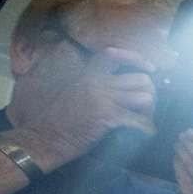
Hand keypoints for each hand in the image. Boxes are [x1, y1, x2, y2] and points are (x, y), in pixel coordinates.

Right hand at [10, 62, 156, 169]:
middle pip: (140, 79)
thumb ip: (90, 86)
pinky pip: (140, 121)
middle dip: (149, 94)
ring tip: (142, 121)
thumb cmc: (55, 121)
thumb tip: (113, 90)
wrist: (43, 139)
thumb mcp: (71, 93)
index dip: (135, 58)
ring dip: (149, 111)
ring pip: (145, 97)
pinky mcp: (108, 118)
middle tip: (144, 109)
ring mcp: (104, 99)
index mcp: (87, 75)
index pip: (113, 54)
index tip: (149, 68)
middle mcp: (97, 83)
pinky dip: (146, 129)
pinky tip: (144, 134)